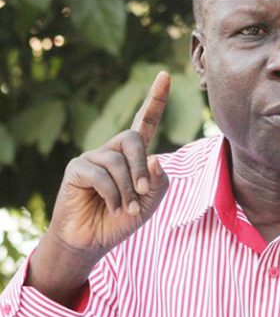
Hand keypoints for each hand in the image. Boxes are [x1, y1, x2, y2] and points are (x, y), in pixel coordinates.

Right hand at [26, 72, 170, 304]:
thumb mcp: (150, 203)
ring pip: (117, 161)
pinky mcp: (76, 169)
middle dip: (141, 167)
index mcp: (133, 156)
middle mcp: (112, 151)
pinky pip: (100, 174)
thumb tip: (155, 157)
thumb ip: (159, 182)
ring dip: (127, 190)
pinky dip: (112, 195)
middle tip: (143, 192)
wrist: (93, 241)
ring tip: (127, 209)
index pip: (145, 121)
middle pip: (132, 138)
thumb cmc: (123, 220)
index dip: (155, 100)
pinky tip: (113, 208)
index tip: (165, 75)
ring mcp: (93, 158)